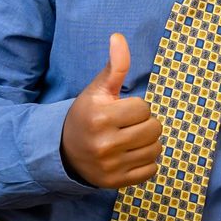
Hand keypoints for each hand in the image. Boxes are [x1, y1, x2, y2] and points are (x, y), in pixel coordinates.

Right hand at [60, 34, 162, 188]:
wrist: (64, 151)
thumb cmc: (87, 114)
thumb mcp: (97, 89)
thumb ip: (114, 66)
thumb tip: (118, 37)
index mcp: (100, 117)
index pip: (144, 108)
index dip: (136, 106)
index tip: (123, 110)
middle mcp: (105, 144)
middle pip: (154, 129)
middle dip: (145, 123)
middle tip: (129, 125)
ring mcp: (111, 166)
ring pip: (156, 149)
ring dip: (149, 142)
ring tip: (132, 139)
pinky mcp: (116, 183)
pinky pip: (151, 170)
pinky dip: (147, 162)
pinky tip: (131, 155)